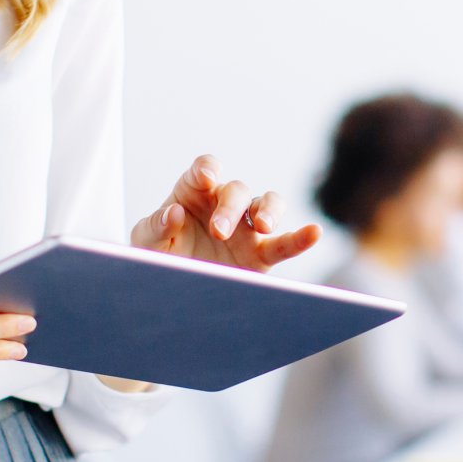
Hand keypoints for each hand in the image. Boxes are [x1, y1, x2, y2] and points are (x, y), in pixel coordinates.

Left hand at [131, 154, 322, 272]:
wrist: (172, 292)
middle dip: (230, 208)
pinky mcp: (262, 254)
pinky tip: (314, 232)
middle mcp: (224, 204)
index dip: (207, 170)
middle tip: (218, 232)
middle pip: (237, 190)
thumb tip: (174, 213)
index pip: (204, 169)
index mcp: (194, 192)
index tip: (207, 178)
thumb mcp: (147, 242)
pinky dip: (302, 237)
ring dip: (269, 211)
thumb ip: (156, 227)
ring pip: (268, 204)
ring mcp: (247, 228)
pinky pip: (286, 243)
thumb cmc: (159, 256)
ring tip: (264, 226)